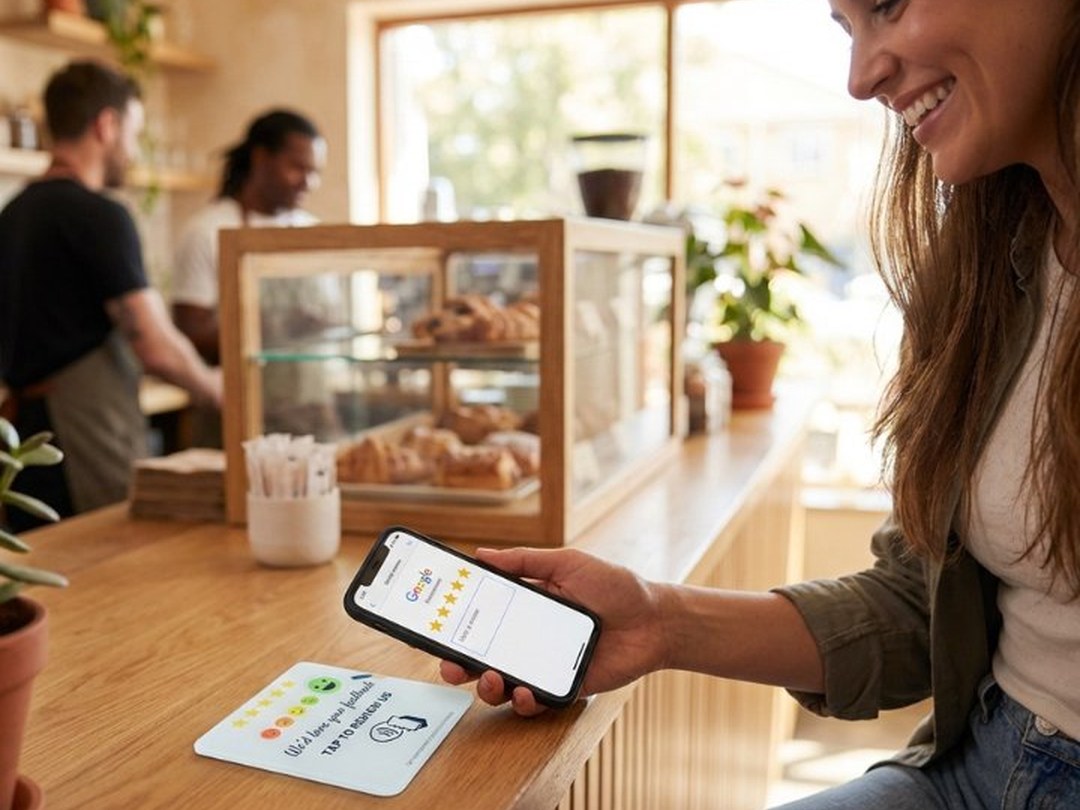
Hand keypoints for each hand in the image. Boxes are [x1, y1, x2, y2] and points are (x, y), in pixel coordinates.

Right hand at [439, 546, 664, 715]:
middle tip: (450, 666)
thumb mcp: (568, 563)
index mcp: (525, 607)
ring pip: (501, 685)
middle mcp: (528, 638)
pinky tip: (525, 691)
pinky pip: (534, 702)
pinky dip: (523, 701)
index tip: (433, 625)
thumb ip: (525, 561)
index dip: (454, 624)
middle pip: (481, 656)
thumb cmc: (614, 586)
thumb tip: (482, 555)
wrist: (655, 619)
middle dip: (458, 665)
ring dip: (487, 687)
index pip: (480, 617)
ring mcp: (543, 665)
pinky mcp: (562, 688)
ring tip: (491, 678)